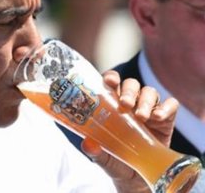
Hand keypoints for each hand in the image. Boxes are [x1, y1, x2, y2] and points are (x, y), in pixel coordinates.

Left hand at [81, 70, 178, 192]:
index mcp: (112, 105)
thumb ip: (96, 152)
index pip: (111, 83)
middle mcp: (131, 103)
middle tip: (125, 104)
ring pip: (149, 92)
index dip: (111, 78)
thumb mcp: (104, 159)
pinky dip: (165, 108)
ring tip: (141, 116)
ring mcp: (149, 110)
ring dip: (145, 101)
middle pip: (131, 85)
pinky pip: (170, 105)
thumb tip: (87, 144)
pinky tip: (158, 117)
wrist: (136, 178)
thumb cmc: (116, 161)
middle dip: (128, 91)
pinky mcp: (166, 119)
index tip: (109, 81)